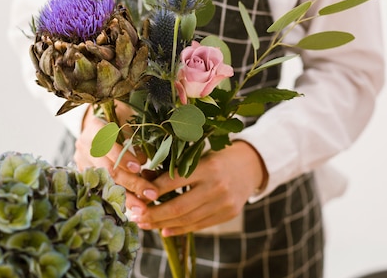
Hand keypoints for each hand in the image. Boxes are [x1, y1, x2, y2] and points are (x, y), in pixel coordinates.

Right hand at [73, 104, 158, 209]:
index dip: (122, 157)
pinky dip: (119, 200)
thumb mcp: (130, 123)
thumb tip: (143, 163)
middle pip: (107, 168)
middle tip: (152, 193)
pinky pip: (103, 190)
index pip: (107, 144)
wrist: (103, 123)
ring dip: (127, 197)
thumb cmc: (122, 119)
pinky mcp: (85, 175)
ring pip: (105, 183)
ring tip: (144, 208)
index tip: (139, 167)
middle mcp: (84, 145)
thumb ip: (137, 139)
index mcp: (94, 127)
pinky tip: (134, 209)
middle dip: (131, 183)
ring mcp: (82, 161)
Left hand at [129, 140, 267, 235]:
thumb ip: (175, 168)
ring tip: (146, 224)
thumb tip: (144, 179)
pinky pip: (199, 225)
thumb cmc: (218, 157)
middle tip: (135, 216)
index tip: (136, 196)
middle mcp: (217, 186)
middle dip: (154, 214)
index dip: (153, 191)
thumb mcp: (198, 155)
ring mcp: (224, 202)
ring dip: (162, 224)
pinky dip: (180, 229)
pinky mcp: (228, 214)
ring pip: (187, 219)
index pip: (174, 181)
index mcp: (207, 166)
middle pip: (179, 206)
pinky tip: (164, 230)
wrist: (251, 165)